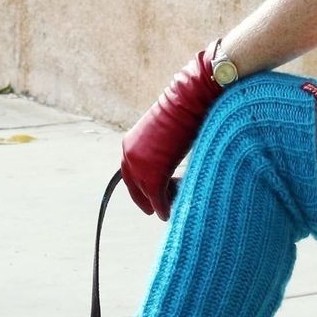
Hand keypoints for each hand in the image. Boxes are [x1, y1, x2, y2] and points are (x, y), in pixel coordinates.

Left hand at [120, 46, 221, 220]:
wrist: (187, 103)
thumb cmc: (182, 112)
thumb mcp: (164, 134)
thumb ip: (159, 150)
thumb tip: (167, 161)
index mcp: (129, 144)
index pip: (129, 172)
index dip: (138, 187)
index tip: (147, 197)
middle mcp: (128, 155)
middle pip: (134, 185)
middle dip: (145, 199)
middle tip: (155, 210)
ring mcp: (139, 165)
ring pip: (146, 193)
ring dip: (158, 203)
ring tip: (168, 210)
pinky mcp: (152, 174)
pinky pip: (157, 198)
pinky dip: (162, 208)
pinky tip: (167, 214)